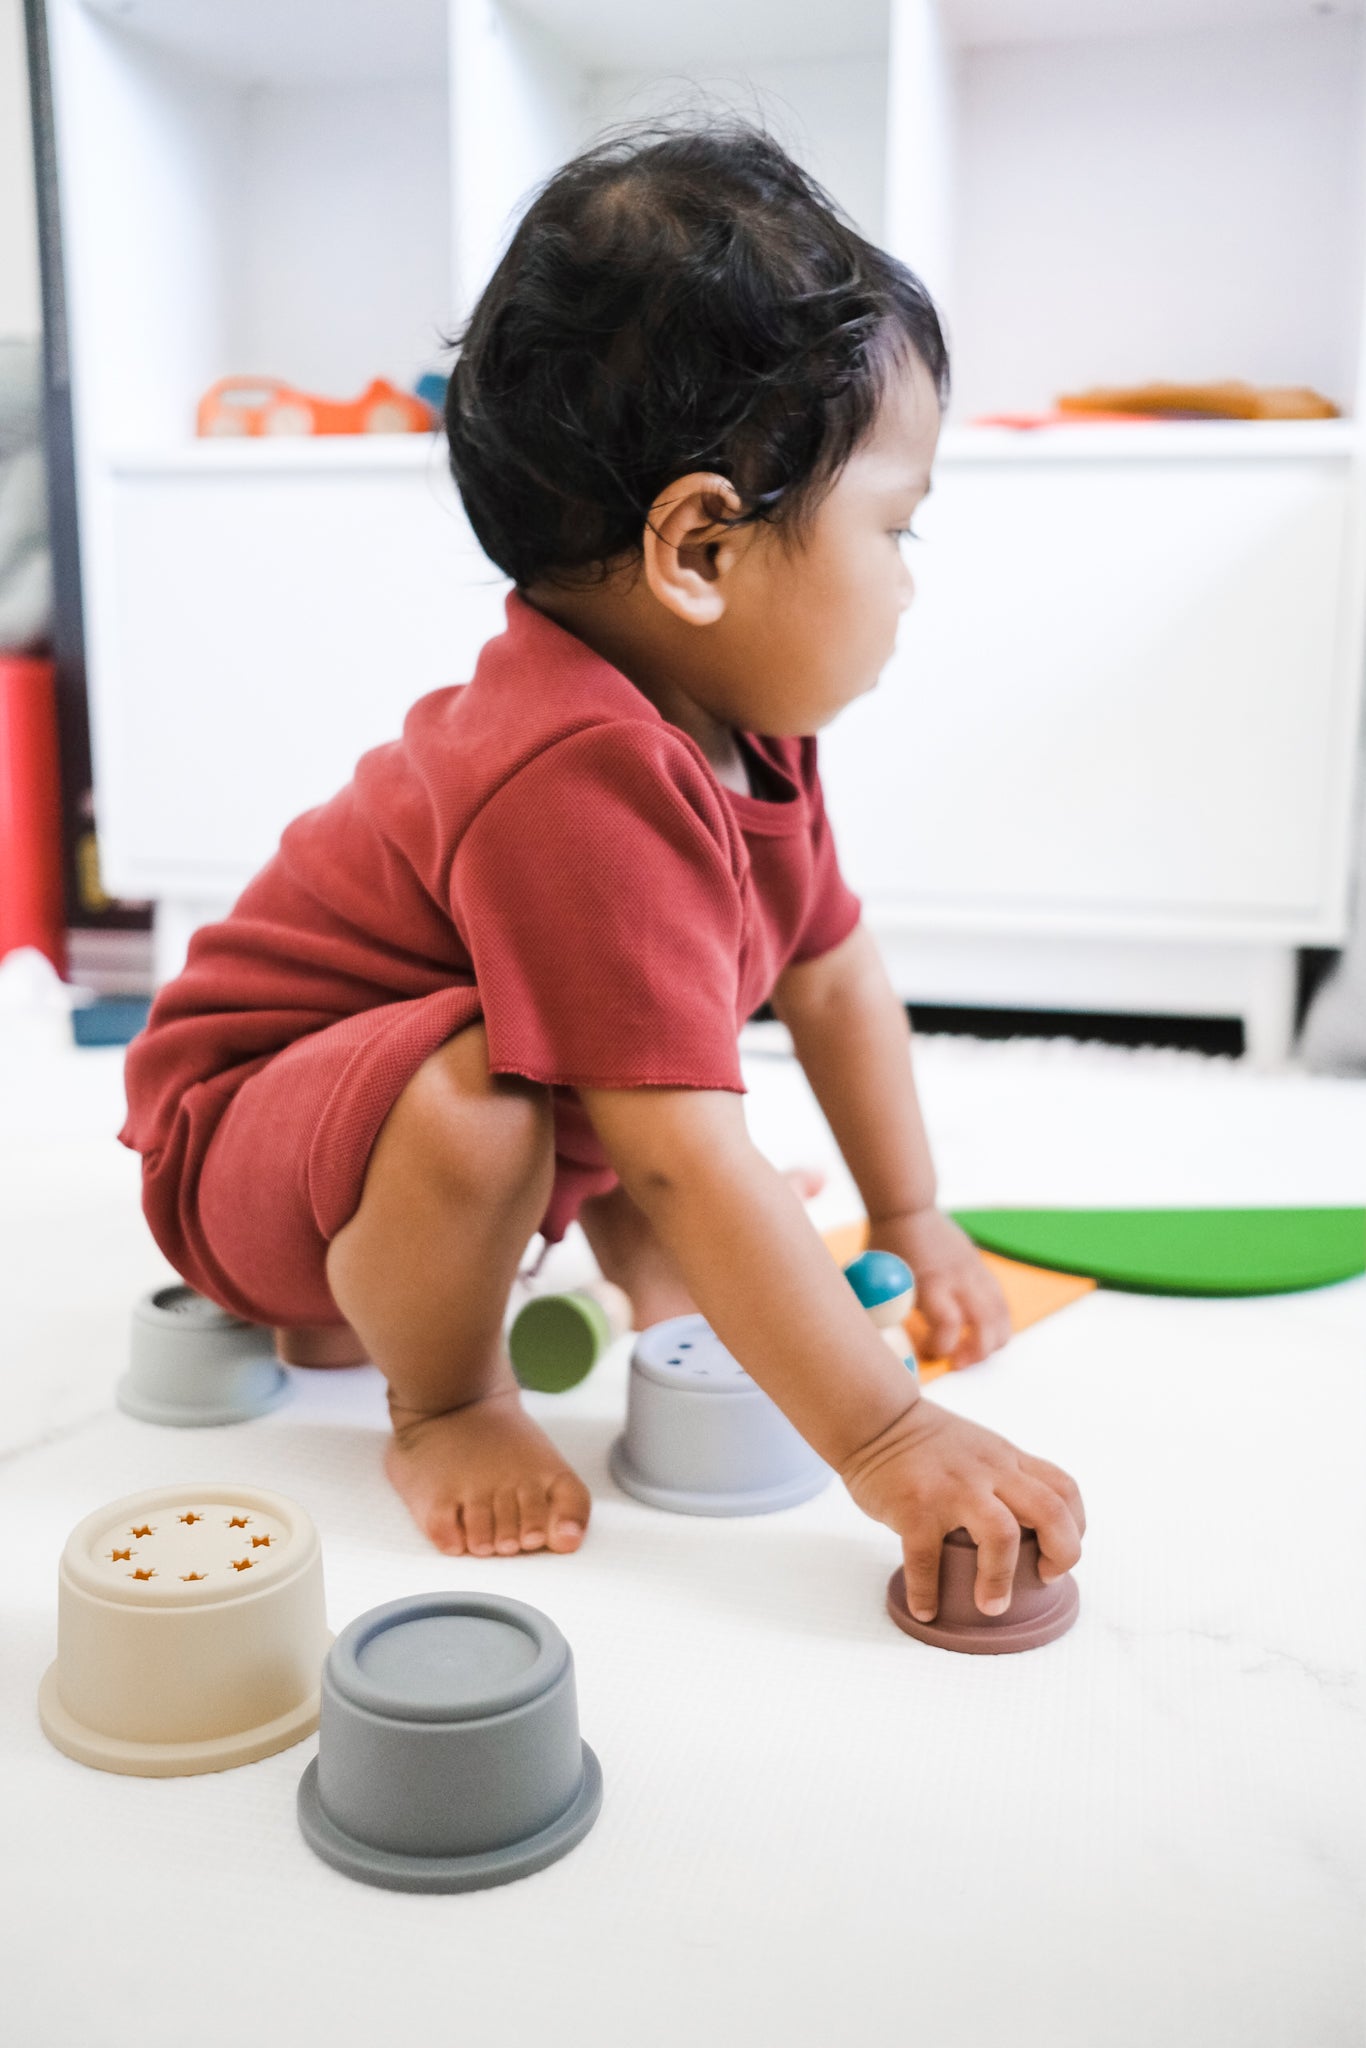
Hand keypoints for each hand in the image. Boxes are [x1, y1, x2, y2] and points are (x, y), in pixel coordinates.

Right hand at [841, 1398, 1085, 1619]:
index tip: (1059, 1555)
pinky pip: (927, 1559)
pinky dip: (927, 1591)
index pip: (1064, 1489)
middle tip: (1044, 1579)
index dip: (1075, 1528)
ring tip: (990, 1605)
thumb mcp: (980, 1449)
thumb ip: (1004, 1479)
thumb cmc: (926, 1443)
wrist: (877, 1419)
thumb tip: (1026, 1530)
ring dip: (1001, 1580)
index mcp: (1006, 1460)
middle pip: (1049, 1512)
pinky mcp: (915, 1507)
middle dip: (1061, 1555)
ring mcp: (952, 1488)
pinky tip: (925, 1607)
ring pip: (1001, 1535)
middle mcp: (988, 1471)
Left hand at [869, 1206, 1010, 1366]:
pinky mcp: (980, 1268)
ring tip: (975, 1353)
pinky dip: (997, 1321)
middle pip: (985, 1324)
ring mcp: (973, 1272)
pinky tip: (983, 1332)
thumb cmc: (886, 1242)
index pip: (948, 1324)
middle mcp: (957, 1278)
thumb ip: (877, 1308)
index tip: (926, 1352)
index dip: (940, 1346)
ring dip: (993, 1340)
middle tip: (958, 1363)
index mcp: (929, 1281)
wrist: (907, 1207)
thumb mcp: (873, 1276)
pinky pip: (1000, 1300)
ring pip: (1000, 1314)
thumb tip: (872, 1342)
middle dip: (977, 1352)